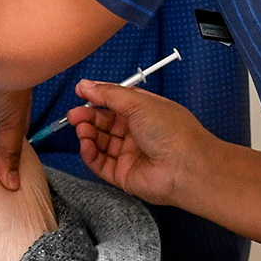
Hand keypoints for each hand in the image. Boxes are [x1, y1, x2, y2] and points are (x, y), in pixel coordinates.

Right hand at [68, 81, 216, 208]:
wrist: (186, 167)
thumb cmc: (170, 130)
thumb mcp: (138, 102)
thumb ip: (108, 94)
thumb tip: (85, 85)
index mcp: (144, 112)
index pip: (115, 103)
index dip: (97, 98)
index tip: (79, 93)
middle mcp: (137, 133)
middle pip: (105, 123)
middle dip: (88, 117)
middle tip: (73, 115)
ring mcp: (130, 155)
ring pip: (100, 143)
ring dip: (87, 134)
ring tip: (81, 129)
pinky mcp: (123, 175)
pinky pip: (100, 163)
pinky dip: (89, 153)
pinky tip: (85, 144)